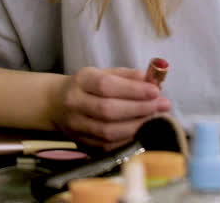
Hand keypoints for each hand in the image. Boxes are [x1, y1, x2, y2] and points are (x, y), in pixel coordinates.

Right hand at [49, 67, 171, 148]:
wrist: (56, 103)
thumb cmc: (88, 87)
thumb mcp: (103, 73)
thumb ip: (127, 76)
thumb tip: (152, 81)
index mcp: (81, 81)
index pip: (106, 85)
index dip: (132, 89)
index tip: (155, 91)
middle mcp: (75, 103)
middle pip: (108, 110)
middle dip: (140, 109)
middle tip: (163, 105)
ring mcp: (76, 125)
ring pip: (108, 131)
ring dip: (137, 126)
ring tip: (156, 119)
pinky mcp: (82, 142)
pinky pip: (108, 146)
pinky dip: (128, 140)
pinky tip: (142, 132)